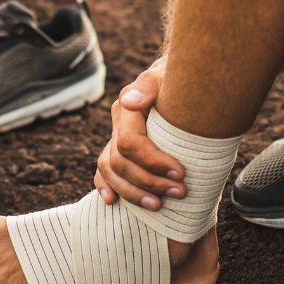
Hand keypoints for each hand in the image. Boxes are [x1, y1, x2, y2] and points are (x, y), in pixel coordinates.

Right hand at [93, 59, 185, 209]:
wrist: (179, 79)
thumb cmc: (177, 80)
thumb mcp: (167, 77)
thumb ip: (148, 87)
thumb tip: (132, 102)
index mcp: (126, 109)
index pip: (130, 144)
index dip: (153, 163)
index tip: (180, 173)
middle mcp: (117, 125)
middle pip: (120, 163)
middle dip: (149, 181)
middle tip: (180, 192)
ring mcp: (114, 139)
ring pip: (110, 172)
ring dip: (133, 193)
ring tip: (158, 205)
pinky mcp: (118, 151)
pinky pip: (103, 172)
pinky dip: (105, 187)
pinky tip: (112, 201)